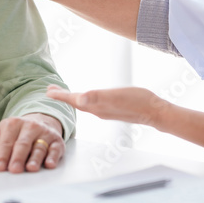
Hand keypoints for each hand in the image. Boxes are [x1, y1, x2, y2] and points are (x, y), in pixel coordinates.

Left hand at [0, 113, 64, 172]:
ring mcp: (45, 133)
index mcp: (14, 123)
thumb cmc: (18, 134)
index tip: (0, 167)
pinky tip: (49, 164)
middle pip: (23, 144)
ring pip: (39, 147)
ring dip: (35, 158)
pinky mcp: (56, 141)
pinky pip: (55, 149)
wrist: (40, 122)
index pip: (7, 142)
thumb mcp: (4, 133)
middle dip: (18, 157)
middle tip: (14, 169)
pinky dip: (53, 157)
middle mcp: (30, 126)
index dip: (3, 155)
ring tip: (31, 168)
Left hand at [46, 84, 171, 127]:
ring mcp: (106, 111)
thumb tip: (79, 98)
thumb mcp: (116, 96)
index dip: (60, 96)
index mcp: (96, 106)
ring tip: (66, 94)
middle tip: (51, 90)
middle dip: (63, 97)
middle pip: (76, 103)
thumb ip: (97, 97)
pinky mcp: (114, 110)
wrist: (155, 112)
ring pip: (84, 105)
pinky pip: (93, 105)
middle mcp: (98, 110)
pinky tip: (89, 98)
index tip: (48, 91)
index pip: (73, 100)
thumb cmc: (138, 101)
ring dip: (73, 99)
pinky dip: (85, 100)